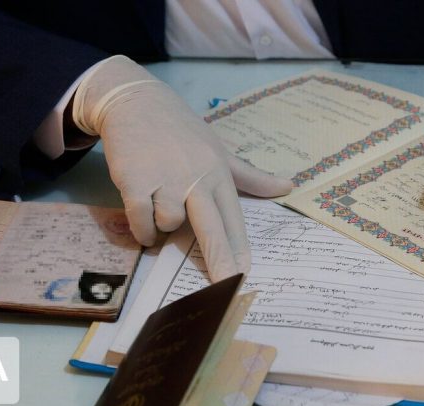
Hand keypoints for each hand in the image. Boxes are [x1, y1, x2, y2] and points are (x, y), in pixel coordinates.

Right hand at [72, 56, 291, 280]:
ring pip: (169, 225)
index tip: (245, 273)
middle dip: (219, 258)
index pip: (234, 218)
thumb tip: (288, 187)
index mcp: (219, 173)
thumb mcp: (220, 150)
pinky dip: (142, 228)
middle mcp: (195, 178)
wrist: (137, 103)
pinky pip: (141, 221)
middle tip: (224, 284)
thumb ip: (251, 177)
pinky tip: (143, 220)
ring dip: (163, 228)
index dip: (239, 248)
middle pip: (210, 227)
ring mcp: (165, 180)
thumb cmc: (182, 131)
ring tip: (159, 206)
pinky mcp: (135, 181)